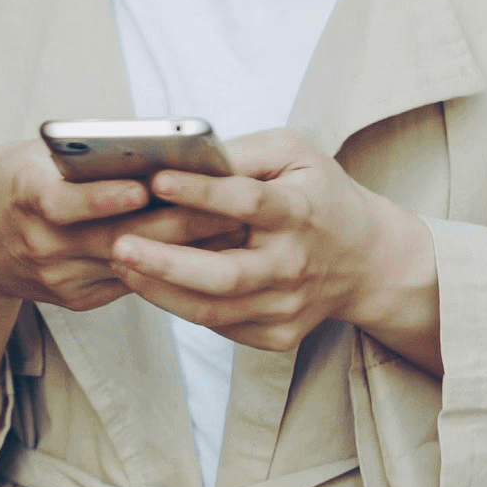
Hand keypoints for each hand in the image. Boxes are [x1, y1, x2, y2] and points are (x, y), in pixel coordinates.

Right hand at [0, 139, 250, 316]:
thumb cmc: (11, 183)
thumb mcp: (31, 157)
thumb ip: (81, 158)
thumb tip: (155, 148)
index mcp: (25, 198)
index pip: (66, 203)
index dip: (108, 197)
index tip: (149, 185)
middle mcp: (42, 245)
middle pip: (118, 236)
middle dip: (177, 220)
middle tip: (229, 202)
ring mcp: (61, 278)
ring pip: (135, 263)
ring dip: (187, 246)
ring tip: (235, 225)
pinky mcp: (77, 299)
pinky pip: (131, 281)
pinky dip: (170, 263)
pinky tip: (209, 249)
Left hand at [115, 131, 443, 369]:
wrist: (368, 261)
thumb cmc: (320, 195)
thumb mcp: (295, 154)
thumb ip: (244, 151)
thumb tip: (186, 153)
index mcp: (299, 211)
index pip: (247, 202)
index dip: (201, 192)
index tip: (156, 180)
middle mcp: (293, 265)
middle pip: (224, 275)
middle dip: (166, 262)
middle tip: (119, 243)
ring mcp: (286, 307)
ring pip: (212, 310)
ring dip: (160, 289)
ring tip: (120, 263)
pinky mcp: (277, 335)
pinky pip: (219, 326)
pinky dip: (180, 306)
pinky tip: (150, 283)